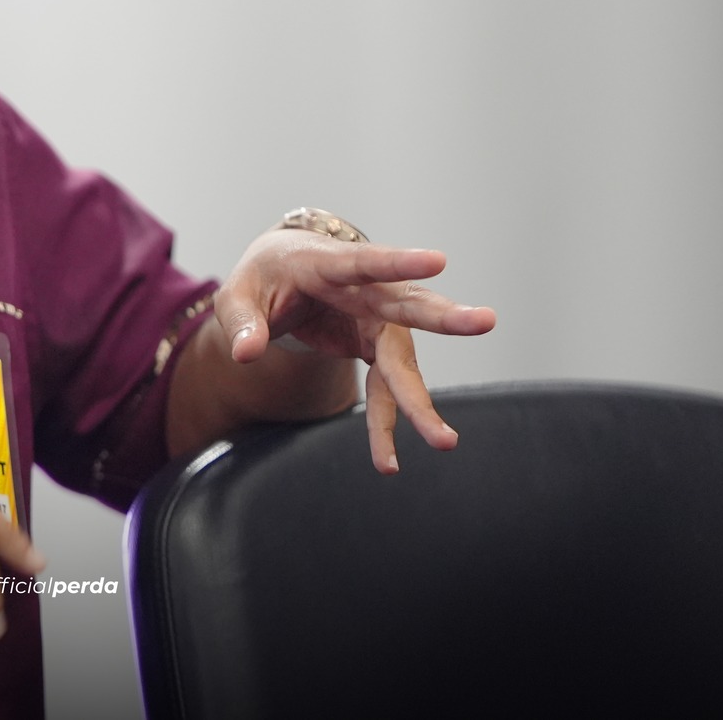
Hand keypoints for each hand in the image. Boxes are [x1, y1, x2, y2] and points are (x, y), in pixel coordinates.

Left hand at [214, 230, 495, 473]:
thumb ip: (242, 322)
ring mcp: (378, 321)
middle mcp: (364, 292)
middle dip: (443, 317)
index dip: (399, 262)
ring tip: (444, 442)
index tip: (438, 260)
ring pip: (403, 361)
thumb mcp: (238, 294)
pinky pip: (387, 389)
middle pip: (406, 306)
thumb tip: (245, 354)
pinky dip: (387, 422)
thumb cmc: (265, 278)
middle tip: (485, 321)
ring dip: (419, 401)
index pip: (364, 261)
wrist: (286, 274)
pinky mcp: (379, 347)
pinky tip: (387, 462)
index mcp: (327, 264)